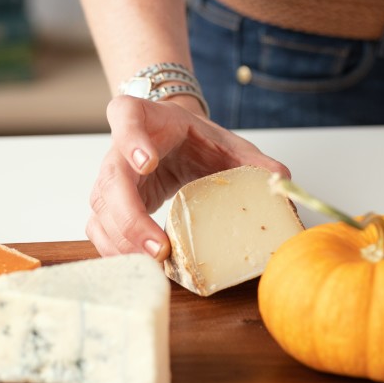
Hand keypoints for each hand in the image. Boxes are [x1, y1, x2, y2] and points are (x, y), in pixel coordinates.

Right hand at [86, 95, 290, 259]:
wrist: (173, 141)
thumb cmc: (194, 139)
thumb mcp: (224, 142)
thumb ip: (252, 160)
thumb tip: (282, 180)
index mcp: (141, 117)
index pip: (126, 117)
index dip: (132, 141)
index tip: (147, 162)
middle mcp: (116, 148)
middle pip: (111, 179)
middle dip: (131, 217)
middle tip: (159, 246)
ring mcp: (108, 179)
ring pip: (103, 212)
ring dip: (126, 242)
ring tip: (158, 264)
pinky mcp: (108, 206)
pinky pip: (101, 230)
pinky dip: (119, 250)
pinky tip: (144, 265)